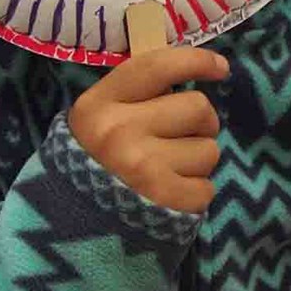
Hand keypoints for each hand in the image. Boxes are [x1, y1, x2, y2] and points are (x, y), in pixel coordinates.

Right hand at [68, 47, 228, 213]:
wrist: (69, 230)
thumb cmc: (96, 163)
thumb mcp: (100, 119)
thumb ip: (139, 94)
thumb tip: (197, 69)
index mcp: (99, 105)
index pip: (159, 66)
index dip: (197, 61)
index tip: (221, 67)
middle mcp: (118, 132)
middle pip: (198, 107)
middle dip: (200, 123)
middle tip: (180, 138)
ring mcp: (142, 168)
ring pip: (209, 149)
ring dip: (197, 162)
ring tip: (170, 172)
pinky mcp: (162, 202)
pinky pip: (206, 188)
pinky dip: (194, 194)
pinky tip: (170, 196)